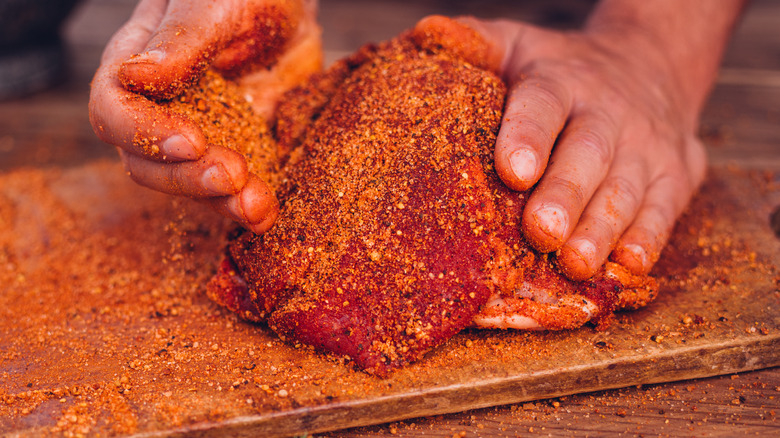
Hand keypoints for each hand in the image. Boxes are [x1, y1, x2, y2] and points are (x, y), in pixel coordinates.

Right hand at [89, 0, 319, 232]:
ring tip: (256, 208)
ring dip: (220, 202)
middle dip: (188, 177)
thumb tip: (135, 76)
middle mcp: (159, 107)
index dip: (146, 133)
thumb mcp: (218, 2)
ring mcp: (199, 133)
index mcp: (138, 63)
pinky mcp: (237, 149)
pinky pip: (231, 188)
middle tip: (234, 176)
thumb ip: (183, 37)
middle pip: (147, 162)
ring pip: (189, 183)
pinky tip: (266, 214)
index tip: (193, 142)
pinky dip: (247, 204)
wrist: (293, 5)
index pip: (115, 110)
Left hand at [461, 18, 708, 280]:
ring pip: (626, 189)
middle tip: (542, 233)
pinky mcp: (678, 175)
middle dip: (565, 195)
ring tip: (575, 262)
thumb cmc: (562, 69)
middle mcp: (609, 113)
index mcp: (561, 81)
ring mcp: (648, 146)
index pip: (543, 105)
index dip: (528, 136)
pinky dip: (648, 239)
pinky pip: (665, 210)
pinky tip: (627, 265)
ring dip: (601, 229)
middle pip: (588, 154)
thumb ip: (476, 42)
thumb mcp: (519, 43)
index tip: (512, 171)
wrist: (652, 61)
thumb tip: (422, 36)